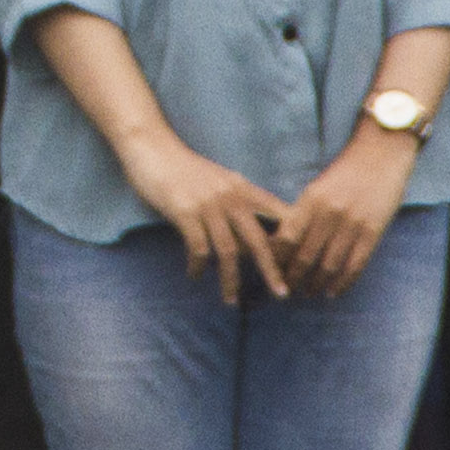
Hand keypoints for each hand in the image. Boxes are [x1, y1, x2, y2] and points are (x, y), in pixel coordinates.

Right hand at [121, 133, 292, 304]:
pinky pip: (198, 248)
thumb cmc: (184, 168)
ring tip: (230, 300)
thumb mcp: (219, 180)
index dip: (290, 242)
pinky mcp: (185, 213)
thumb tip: (248, 236)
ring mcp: (209, 206)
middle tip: (282, 294)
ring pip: (229, 251)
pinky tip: (195, 275)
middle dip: (272, 270)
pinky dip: (198, 266)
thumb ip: (236, 202)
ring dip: (231, 280)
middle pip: (260, 241)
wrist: (153, 149)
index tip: (295, 265)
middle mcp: (232, 198)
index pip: (279, 216)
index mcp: (244, 189)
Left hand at [275, 131, 418, 297]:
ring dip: (317, 284)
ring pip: (330, 265)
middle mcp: (329, 214)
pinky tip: (335, 291)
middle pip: (305, 256)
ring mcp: (352, 224)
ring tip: (309, 292)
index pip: (286, 239)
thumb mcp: (316, 188)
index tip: (271, 272)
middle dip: (294, 278)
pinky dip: (344, 282)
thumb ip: (302, 213)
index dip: (277, 260)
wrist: (380, 154)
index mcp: (310, 201)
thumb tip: (284, 243)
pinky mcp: (373, 231)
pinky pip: (356, 265)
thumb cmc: (345, 172)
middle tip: (287, 290)